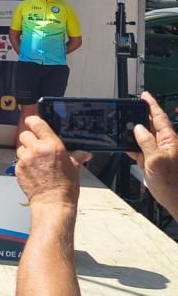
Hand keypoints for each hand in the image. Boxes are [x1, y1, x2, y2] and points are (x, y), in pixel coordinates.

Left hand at [16, 116, 90, 208]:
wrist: (53, 203)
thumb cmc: (65, 187)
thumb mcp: (74, 168)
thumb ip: (77, 157)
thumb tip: (85, 154)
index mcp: (52, 145)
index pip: (36, 123)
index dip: (32, 121)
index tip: (32, 122)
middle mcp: (37, 149)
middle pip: (24, 134)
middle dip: (29, 139)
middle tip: (36, 146)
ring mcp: (26, 159)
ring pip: (20, 147)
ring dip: (25, 151)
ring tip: (35, 161)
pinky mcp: (18, 168)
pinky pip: (18, 161)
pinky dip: (23, 164)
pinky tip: (32, 171)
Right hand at [129, 92, 177, 215]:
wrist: (176, 200)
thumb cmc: (173, 184)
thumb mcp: (156, 160)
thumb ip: (146, 142)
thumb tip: (138, 128)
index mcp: (170, 140)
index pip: (159, 117)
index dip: (151, 105)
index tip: (144, 95)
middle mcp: (164, 144)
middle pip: (150, 125)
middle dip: (140, 115)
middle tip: (129, 108)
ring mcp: (157, 152)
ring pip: (143, 136)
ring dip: (133, 131)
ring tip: (122, 125)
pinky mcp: (151, 161)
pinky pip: (139, 149)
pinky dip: (131, 145)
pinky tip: (124, 144)